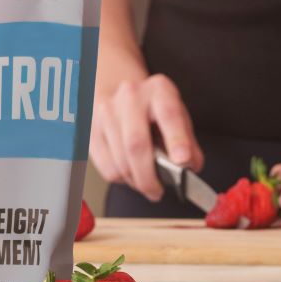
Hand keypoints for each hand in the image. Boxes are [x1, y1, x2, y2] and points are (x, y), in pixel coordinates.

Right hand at [91, 66, 202, 201]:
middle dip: (148, 176)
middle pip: (136, 144)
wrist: (119, 92)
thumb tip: (190, 167)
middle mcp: (131, 96)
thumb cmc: (153, 109)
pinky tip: (130, 173)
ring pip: (120, 160)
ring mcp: (107, 111)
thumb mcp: (177, 116)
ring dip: (135, 181)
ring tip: (146, 184)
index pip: (168, 114)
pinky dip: (121, 179)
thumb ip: (188, 142)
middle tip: (157, 191)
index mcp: (159, 90)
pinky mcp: (90, 129)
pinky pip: (106, 166)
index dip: (176, 139)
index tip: (183, 160)